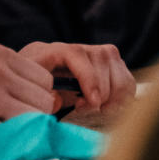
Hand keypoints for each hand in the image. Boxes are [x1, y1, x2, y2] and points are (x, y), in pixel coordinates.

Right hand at [0, 43, 64, 144]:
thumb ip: (13, 77)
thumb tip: (59, 100)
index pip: (44, 80)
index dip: (32, 98)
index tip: (13, 107)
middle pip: (45, 100)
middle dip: (29, 116)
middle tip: (1, 122)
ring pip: (35, 121)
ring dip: (20, 132)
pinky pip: (15, 140)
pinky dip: (6, 146)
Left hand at [18, 41, 133, 114]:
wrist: (41, 78)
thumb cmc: (34, 86)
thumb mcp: (30, 90)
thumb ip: (40, 96)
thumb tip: (56, 99)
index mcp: (56, 50)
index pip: (77, 54)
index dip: (89, 79)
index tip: (93, 103)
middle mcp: (81, 48)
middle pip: (103, 64)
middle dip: (99, 95)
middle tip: (84, 109)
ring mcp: (99, 55)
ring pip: (120, 74)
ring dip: (114, 99)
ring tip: (97, 111)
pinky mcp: (112, 66)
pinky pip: (128, 82)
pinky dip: (124, 99)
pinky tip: (108, 109)